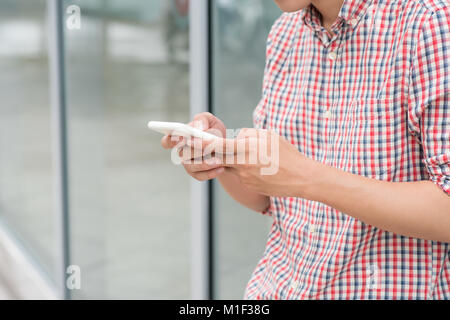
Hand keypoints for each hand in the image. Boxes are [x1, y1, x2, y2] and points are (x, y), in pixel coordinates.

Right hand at [160, 112, 226, 180]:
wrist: (227, 147)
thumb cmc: (213, 131)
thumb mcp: (210, 120)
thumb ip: (202, 119)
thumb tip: (200, 127)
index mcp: (180, 138)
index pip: (167, 141)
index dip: (171, 140)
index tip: (181, 138)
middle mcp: (181, 152)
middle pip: (182, 154)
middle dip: (193, 151)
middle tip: (204, 149)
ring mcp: (188, 164)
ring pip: (191, 166)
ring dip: (204, 163)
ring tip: (218, 161)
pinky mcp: (196, 173)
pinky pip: (201, 175)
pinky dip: (211, 172)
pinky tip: (221, 168)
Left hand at [182, 128, 313, 196]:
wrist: (301, 178)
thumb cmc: (286, 153)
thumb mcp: (268, 136)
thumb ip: (247, 134)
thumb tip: (234, 137)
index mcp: (247, 148)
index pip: (218, 145)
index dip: (203, 143)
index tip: (193, 140)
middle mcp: (243, 164)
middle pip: (218, 158)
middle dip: (210, 153)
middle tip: (202, 147)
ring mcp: (244, 177)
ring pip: (229, 166)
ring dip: (231, 160)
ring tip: (251, 156)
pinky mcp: (248, 186)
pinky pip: (239, 174)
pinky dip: (243, 169)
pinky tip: (259, 167)